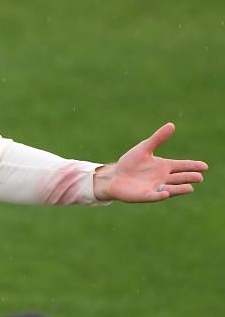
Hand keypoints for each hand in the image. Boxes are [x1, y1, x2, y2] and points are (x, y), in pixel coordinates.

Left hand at [93, 123, 207, 202]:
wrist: (115, 176)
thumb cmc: (130, 163)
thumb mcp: (144, 148)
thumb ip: (157, 138)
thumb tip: (172, 125)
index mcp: (164, 166)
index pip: (182, 166)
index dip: (193, 166)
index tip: (204, 166)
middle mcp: (163, 178)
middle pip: (180, 178)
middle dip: (189, 177)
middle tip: (199, 177)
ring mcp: (155, 188)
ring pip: (171, 189)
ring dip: (180, 189)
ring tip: (190, 188)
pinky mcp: (145, 195)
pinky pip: (154, 196)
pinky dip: (160, 195)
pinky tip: (165, 193)